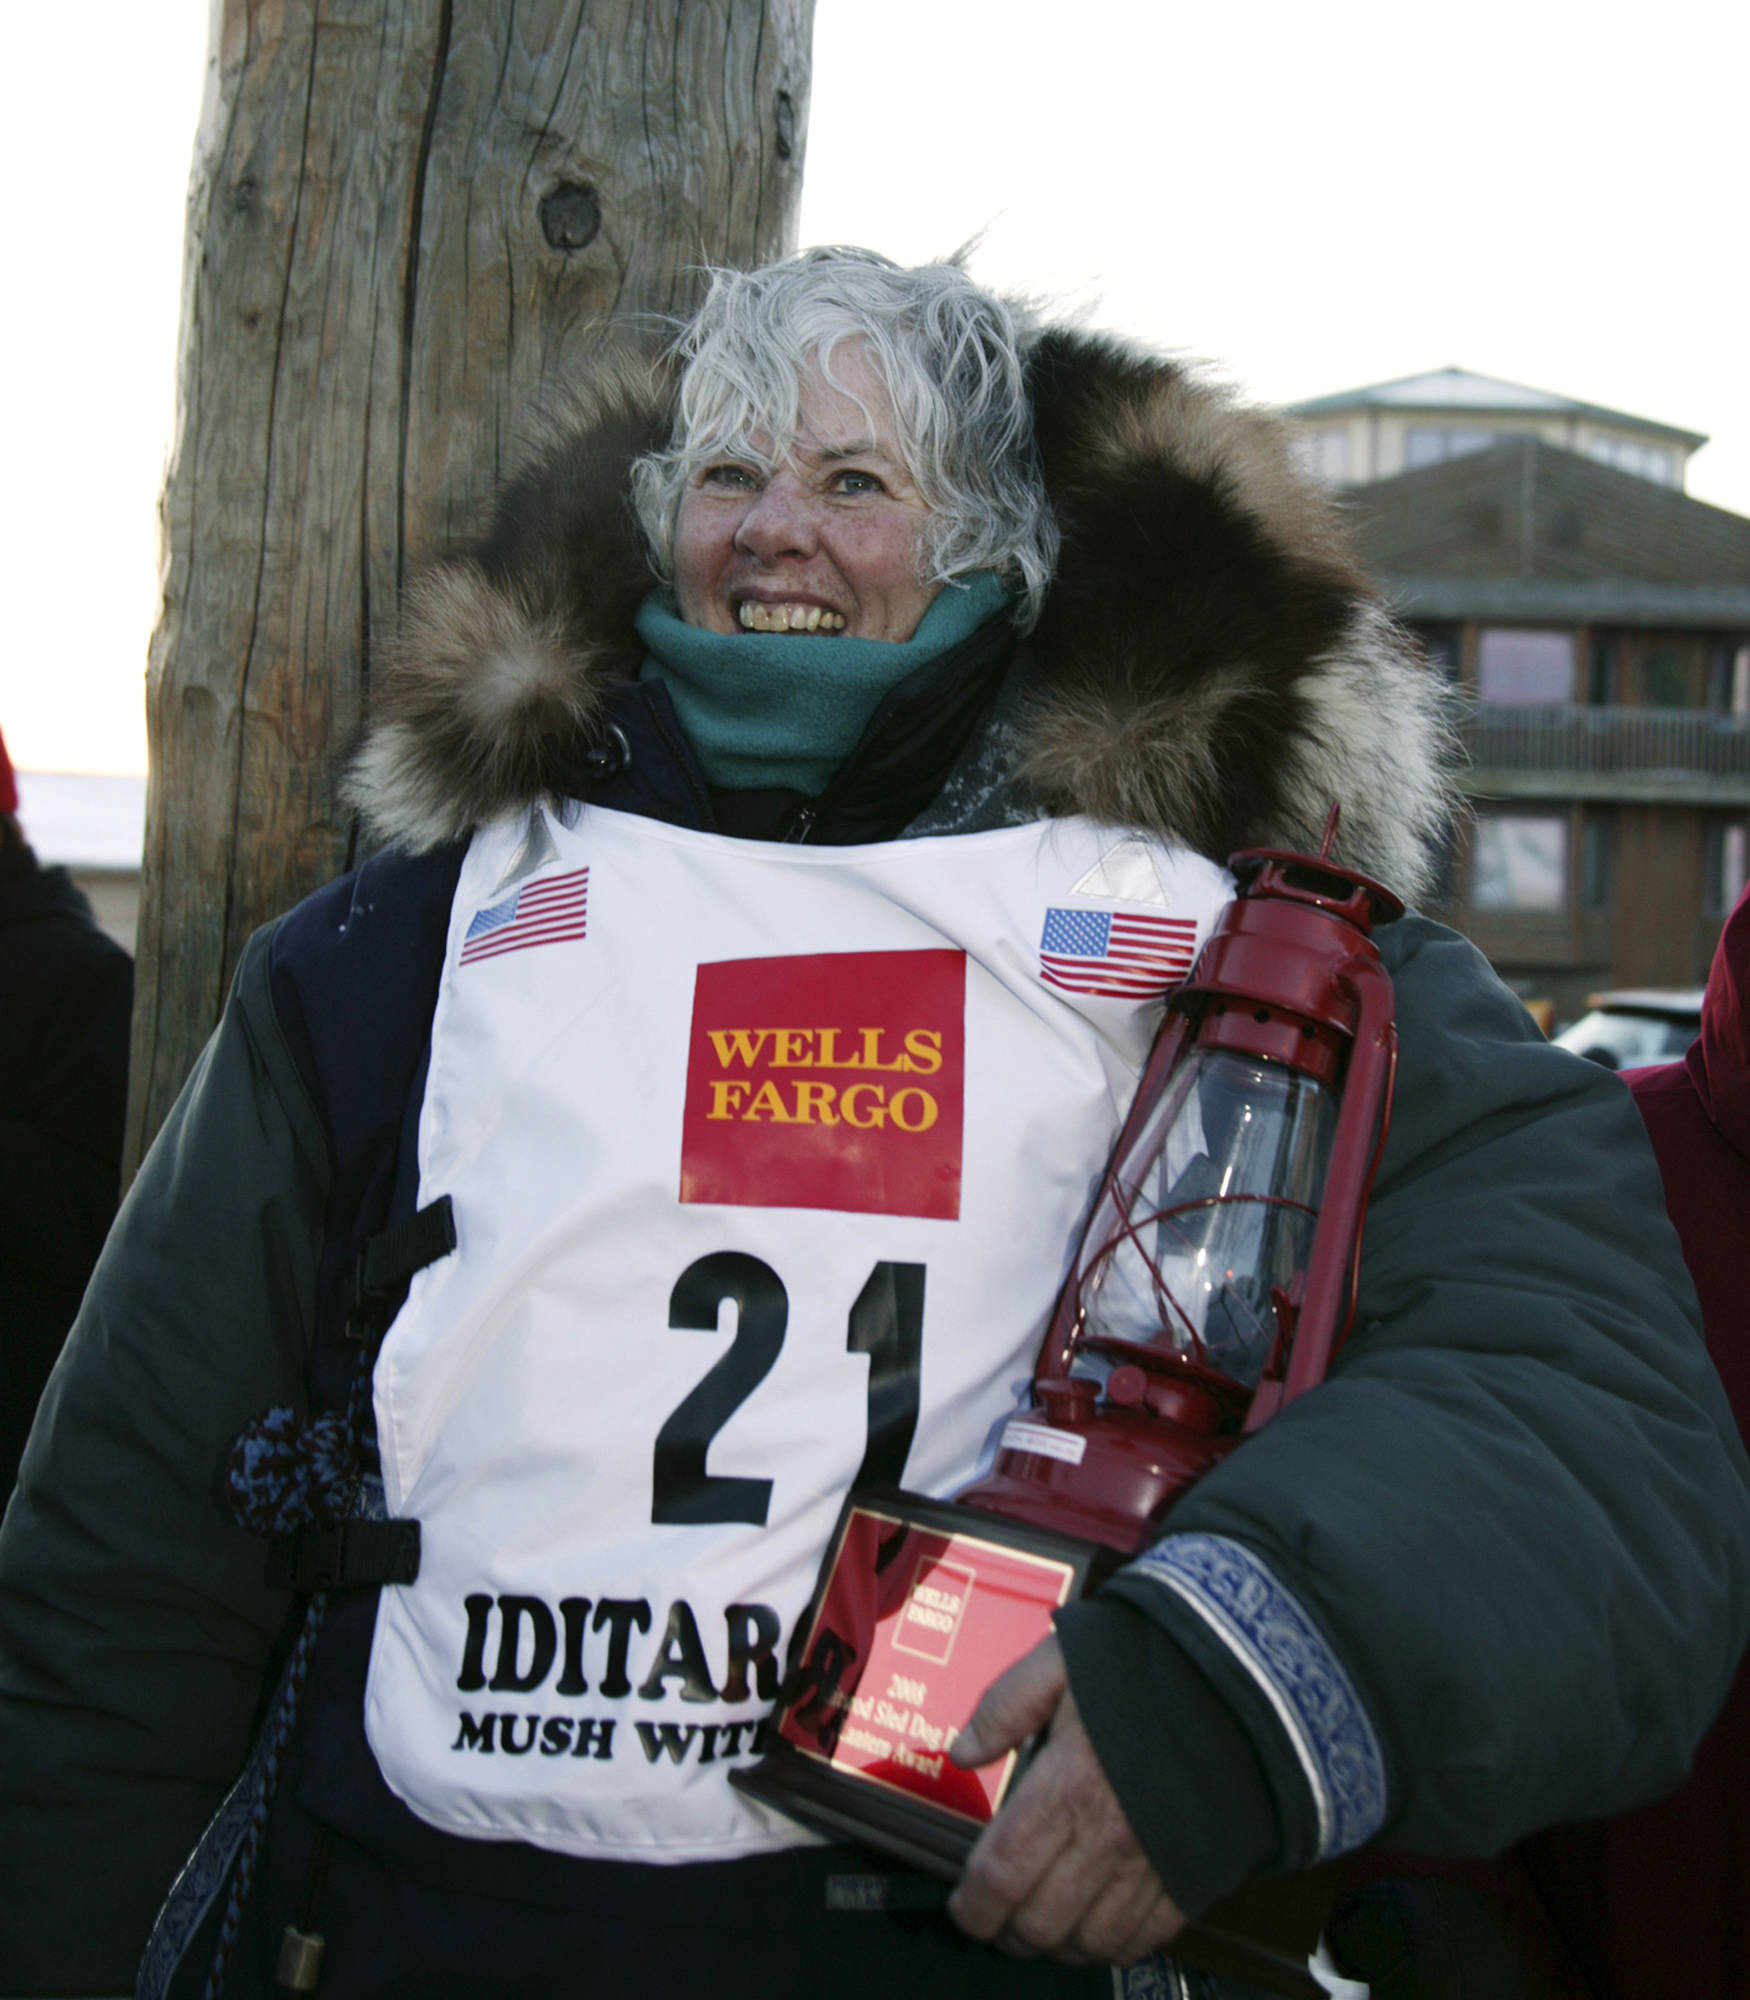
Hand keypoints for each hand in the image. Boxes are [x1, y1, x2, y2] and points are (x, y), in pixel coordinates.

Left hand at [945, 1635, 1187, 1965]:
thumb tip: (963, 1751)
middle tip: (996, 1917)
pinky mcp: (1191, 1874)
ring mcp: (1153, 1863)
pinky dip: (1114, 1945)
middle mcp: (1108, 1836)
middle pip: (1040, 1922)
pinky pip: (1146, 1937)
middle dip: (1007, 1931)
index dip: (973, 1906)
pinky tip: (1098, 1925)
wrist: (1238, 1676)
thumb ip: (1004, 1707)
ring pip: (1091, 1941)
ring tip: (1043, 1924)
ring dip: (1058, 1943)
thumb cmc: (1145, 1661)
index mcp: (1068, 1784)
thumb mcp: (1060, 1661)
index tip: (963, 1906)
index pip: (1001, 1876)